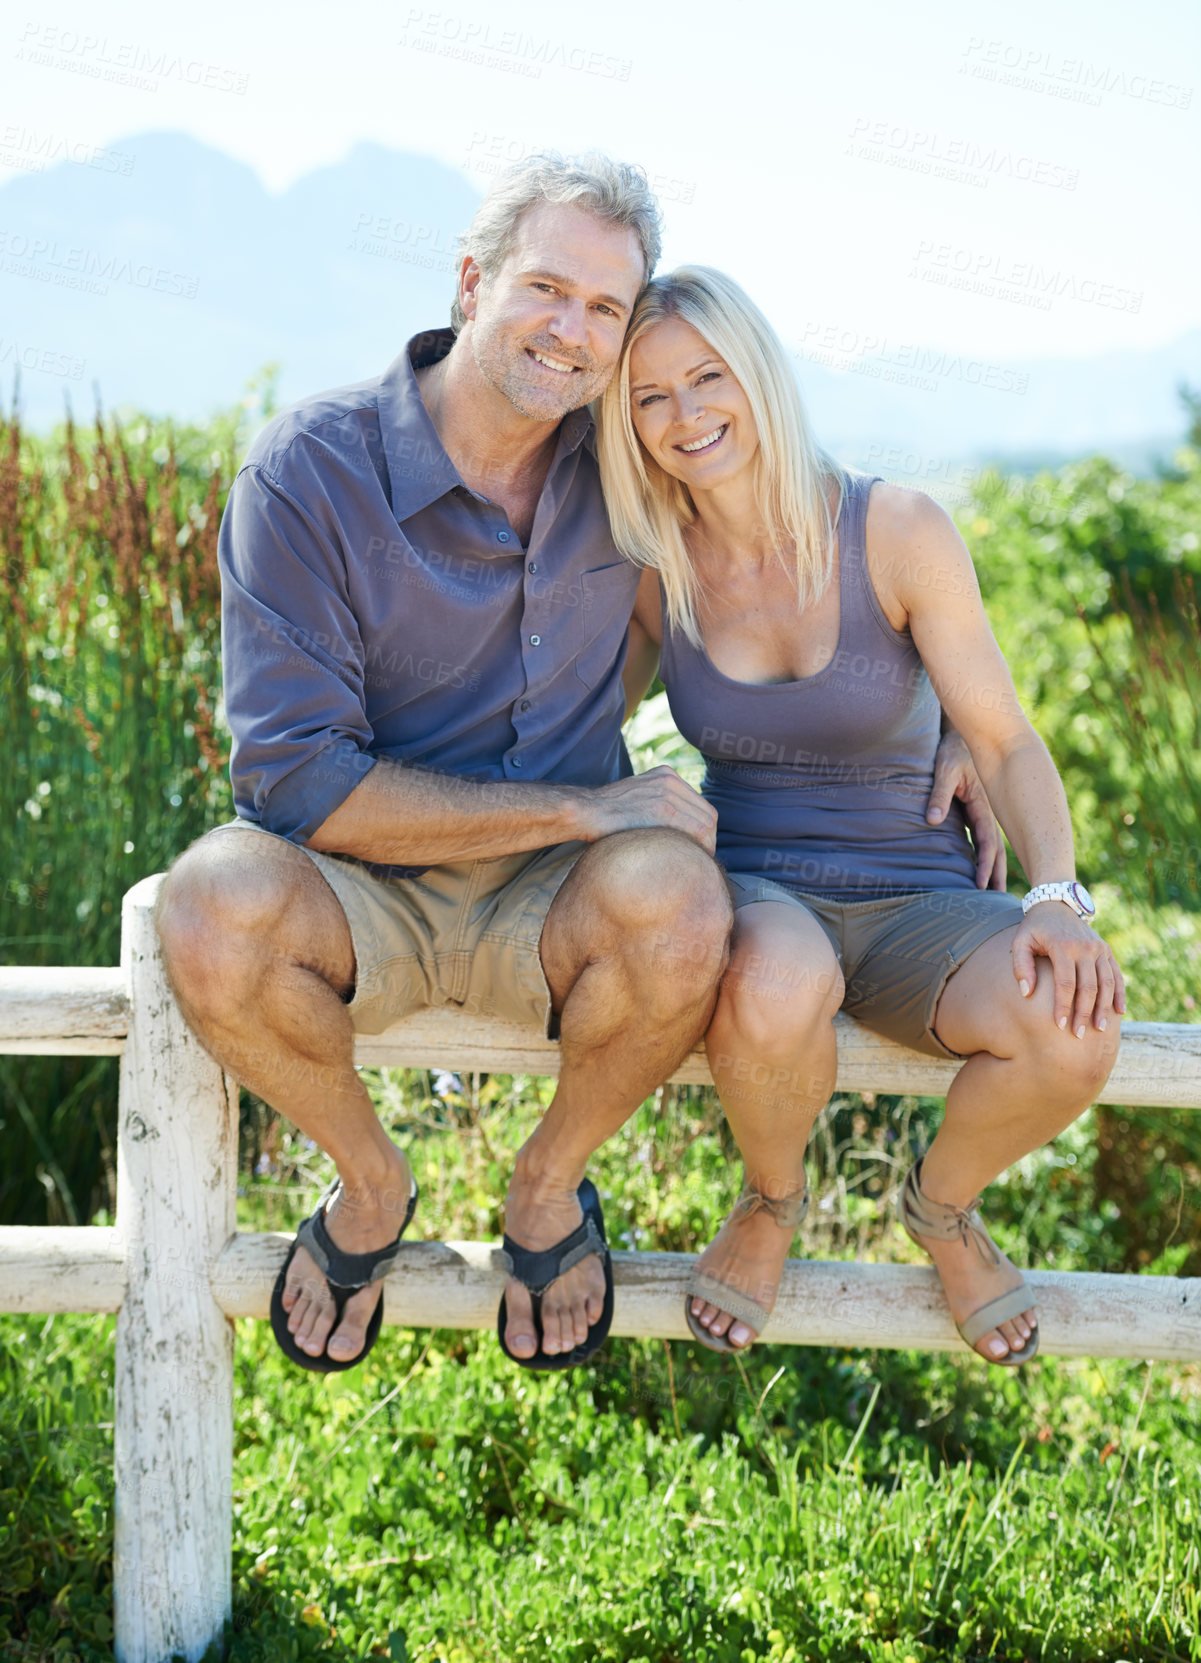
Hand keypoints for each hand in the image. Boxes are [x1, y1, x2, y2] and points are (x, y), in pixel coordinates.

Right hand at [578, 766, 717, 853]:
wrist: (584, 812)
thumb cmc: (605, 816)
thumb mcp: (635, 799)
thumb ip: (655, 806)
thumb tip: (672, 831)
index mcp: (665, 775)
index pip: (699, 805)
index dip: (704, 830)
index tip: (698, 848)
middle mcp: (670, 779)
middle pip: (707, 814)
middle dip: (708, 840)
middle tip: (700, 860)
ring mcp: (667, 792)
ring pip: (706, 824)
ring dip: (705, 847)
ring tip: (696, 864)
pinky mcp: (663, 809)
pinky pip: (697, 831)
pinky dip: (699, 848)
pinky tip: (691, 862)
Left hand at [927, 728, 1005, 889]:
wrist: (960, 736)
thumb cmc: (951, 751)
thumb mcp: (943, 770)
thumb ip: (938, 796)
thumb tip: (931, 821)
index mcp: (982, 805)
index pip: (987, 843)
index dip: (985, 865)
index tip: (980, 886)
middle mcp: (987, 812)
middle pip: (996, 851)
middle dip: (996, 876)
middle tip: (997, 903)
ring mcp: (983, 813)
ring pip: (992, 847)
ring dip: (993, 870)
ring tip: (992, 894)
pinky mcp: (976, 812)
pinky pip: (982, 839)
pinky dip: (985, 857)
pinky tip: (980, 872)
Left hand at [1012, 903, 1125, 1035]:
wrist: (1057, 905)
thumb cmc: (1035, 928)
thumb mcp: (1021, 942)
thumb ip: (1020, 966)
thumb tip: (1026, 993)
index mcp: (1063, 947)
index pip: (1066, 984)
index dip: (1063, 1007)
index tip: (1060, 1026)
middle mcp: (1086, 948)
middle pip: (1088, 988)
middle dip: (1084, 1013)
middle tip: (1078, 1035)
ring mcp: (1099, 949)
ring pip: (1107, 984)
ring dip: (1104, 1008)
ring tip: (1100, 1029)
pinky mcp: (1107, 950)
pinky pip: (1117, 975)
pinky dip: (1120, 994)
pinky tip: (1119, 1012)